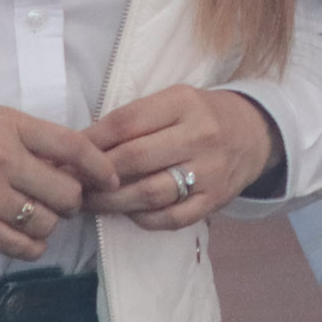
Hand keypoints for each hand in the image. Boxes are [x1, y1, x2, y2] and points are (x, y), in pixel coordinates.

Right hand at [0, 101, 118, 258]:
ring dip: (50, 224)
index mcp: (13, 126)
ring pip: (46, 223)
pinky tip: (26, 237)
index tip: (111, 179)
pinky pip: (17, 245)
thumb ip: (30, 137)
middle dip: (73, 201)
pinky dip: (31, 246)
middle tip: (64, 201)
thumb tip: (71, 164)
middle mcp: (3, 159)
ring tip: (40, 217)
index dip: (101, 167)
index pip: (75, 147)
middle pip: (66, 193)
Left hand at [81, 85, 276, 229]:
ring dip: (112, 203)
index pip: (125, 122)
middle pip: (133, 159)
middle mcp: (200, 135)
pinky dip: (143, 219)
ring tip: (91, 203)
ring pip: (149, 193)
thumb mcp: (173, 102)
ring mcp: (209, 170)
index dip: (90, 142)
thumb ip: (133, 120)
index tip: (66, 156)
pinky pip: (170, 218)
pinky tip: (129, 213)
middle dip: (95, 176)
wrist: (255, 133)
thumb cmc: (201, 116)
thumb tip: (79, 147)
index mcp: (184, 102)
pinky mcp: (215, 200)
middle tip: (72, 185)